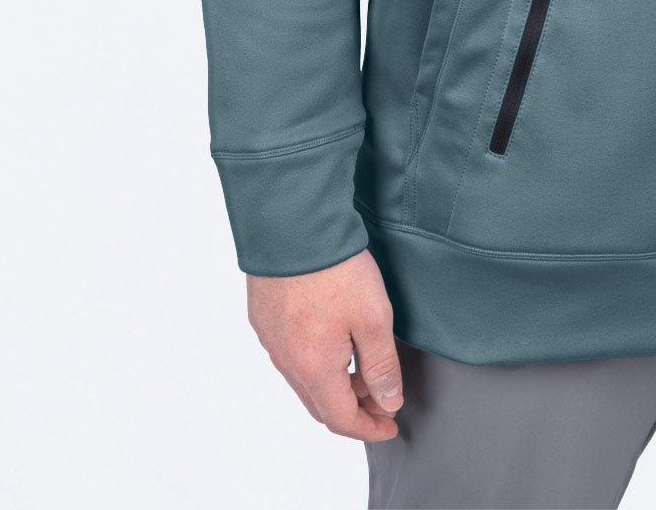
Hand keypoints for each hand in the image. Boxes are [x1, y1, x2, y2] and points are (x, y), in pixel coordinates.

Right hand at [246, 248, 403, 439]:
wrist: (291, 226)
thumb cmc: (335, 270)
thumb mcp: (374, 318)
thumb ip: (382, 366)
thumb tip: (388, 403)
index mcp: (314, 369)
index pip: (341, 420)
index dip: (369, 429)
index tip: (390, 426)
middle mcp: (287, 362)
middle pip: (320, 404)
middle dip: (354, 408)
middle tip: (381, 398)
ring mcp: (272, 340)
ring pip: (304, 379)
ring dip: (335, 383)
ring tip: (364, 367)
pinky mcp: (264, 318)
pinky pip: (291, 354)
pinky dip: (316, 360)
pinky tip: (334, 338)